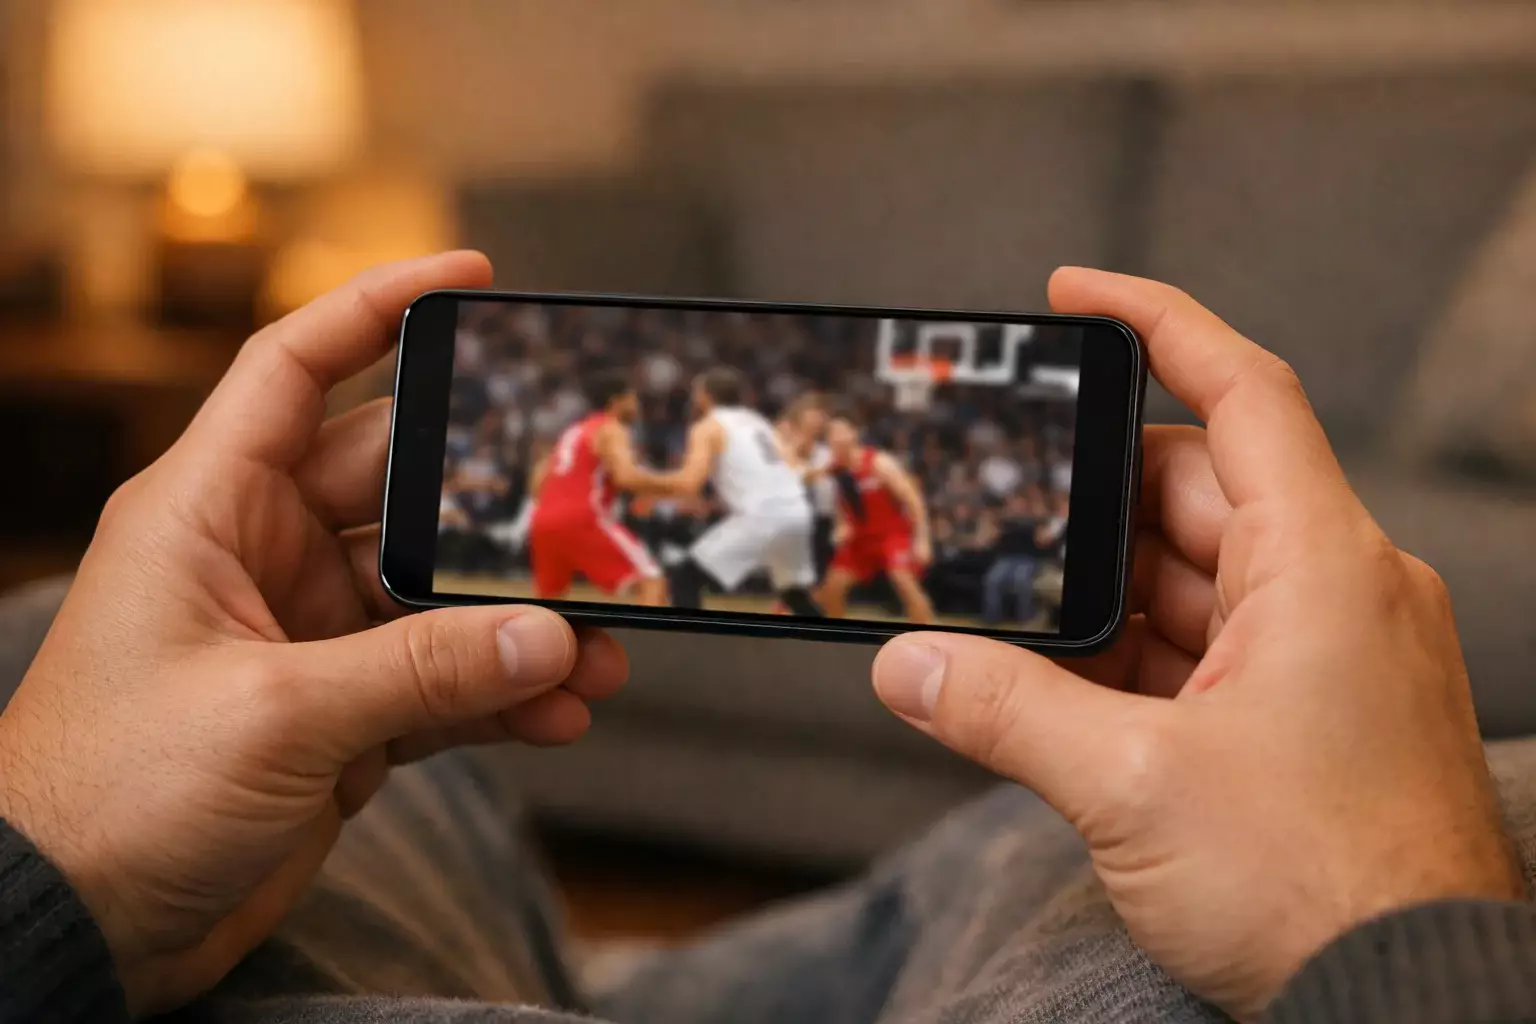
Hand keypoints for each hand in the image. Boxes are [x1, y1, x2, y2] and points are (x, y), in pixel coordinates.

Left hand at [0, 254, 628, 1015]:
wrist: (75, 928)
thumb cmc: (112, 794)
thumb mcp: (276, 713)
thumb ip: (421, 670)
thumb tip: (550, 634)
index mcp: (211, 510)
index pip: (297, 368)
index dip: (378, 308)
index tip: (472, 280)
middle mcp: (262, 557)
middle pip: (404, 491)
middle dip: (496, 512)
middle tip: (589, 515)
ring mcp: (305, 638)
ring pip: (436, 600)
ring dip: (517, 623)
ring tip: (602, 648)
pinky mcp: (338, 714)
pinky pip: (439, 682)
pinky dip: (500, 695)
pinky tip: (560, 711)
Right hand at [871, 269, 1523, 1020]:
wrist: (1415, 1005)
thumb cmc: (1324, 891)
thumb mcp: (1131, 786)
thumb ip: (1005, 711)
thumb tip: (909, 666)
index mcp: (1322, 567)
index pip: (1242, 391)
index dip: (1156, 321)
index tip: (1073, 292)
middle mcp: (1335, 593)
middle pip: (1195, 490)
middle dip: (1091, 499)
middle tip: (999, 510)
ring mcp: (1324, 658)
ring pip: (1193, 579)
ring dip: (1104, 598)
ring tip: (1012, 622)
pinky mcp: (1305, 718)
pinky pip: (1205, 651)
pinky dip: (1134, 659)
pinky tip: (1065, 690)